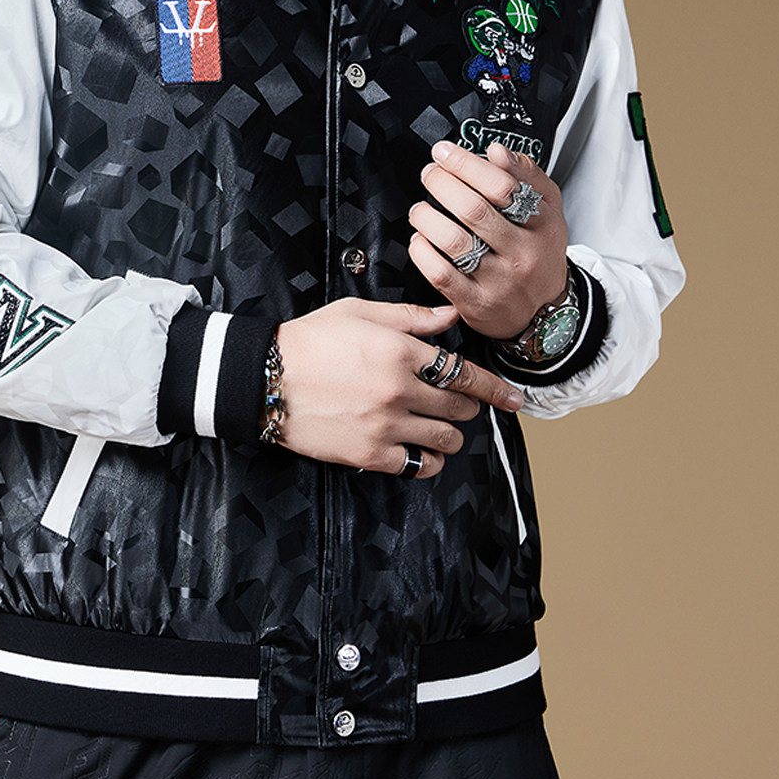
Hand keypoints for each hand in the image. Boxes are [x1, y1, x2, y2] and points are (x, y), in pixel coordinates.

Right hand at [274, 298, 523, 479]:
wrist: (264, 377)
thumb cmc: (310, 339)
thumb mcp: (359, 312)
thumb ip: (411, 317)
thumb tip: (451, 317)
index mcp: (400, 351)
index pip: (464, 372)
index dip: (495, 387)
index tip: (513, 398)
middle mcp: (399, 390)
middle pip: (460, 406)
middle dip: (468, 404)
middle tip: (460, 402)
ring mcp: (386, 425)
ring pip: (447, 438)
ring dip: (451, 432)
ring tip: (439, 424)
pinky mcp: (369, 454)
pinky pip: (419, 466)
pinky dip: (430, 460)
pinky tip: (423, 451)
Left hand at [408, 141, 568, 339]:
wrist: (544, 311)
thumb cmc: (539, 251)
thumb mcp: (548, 208)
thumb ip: (526, 174)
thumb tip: (496, 151)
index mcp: (542, 224)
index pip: (502, 186)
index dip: (467, 164)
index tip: (446, 152)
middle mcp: (523, 253)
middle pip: (473, 210)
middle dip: (442, 184)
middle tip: (430, 174)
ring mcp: (500, 281)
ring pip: (453, 241)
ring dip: (427, 216)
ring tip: (421, 207)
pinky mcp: (477, 303)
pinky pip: (441, 274)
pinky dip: (422, 251)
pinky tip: (420, 239)